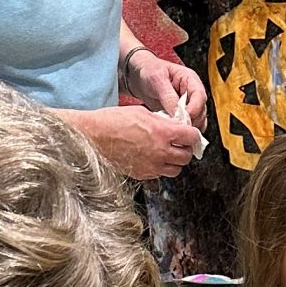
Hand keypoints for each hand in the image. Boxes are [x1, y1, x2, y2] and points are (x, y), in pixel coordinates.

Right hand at [87, 103, 202, 180]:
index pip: (191, 136)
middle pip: (186, 156)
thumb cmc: (113, 121)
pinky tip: (154, 157)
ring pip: (176, 169)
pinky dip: (162, 167)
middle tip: (180, 143)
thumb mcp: (142, 112)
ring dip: (175, 161)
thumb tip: (175, 125)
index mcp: (162, 133)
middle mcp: (160, 152)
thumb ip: (162, 121)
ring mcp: (152, 166)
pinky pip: (160, 174)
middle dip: (186, 149)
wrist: (93, 136)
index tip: (190, 133)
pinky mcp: (143, 174)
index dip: (192, 134)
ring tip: (168, 152)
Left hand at [126, 49, 208, 133]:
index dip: (194, 109)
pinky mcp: (182, 114)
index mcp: (190, 80)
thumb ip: (168, 96)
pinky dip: (181, 130)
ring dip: (187, 127)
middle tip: (177, 127)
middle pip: (201, 111)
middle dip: (191, 121)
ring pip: (198, 120)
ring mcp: (188, 104)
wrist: (140, 76)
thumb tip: (177, 113)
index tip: (183, 118)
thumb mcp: (157, 79)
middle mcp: (192, 93)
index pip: (200, 96)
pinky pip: (187, 125)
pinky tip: (170, 129)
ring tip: (172, 128)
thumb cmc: (149, 71)